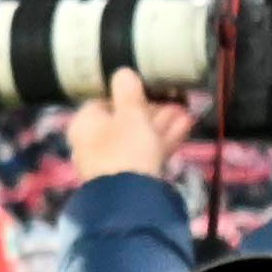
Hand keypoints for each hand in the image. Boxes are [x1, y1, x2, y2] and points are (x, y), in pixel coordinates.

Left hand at [66, 66, 192, 184]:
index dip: (129, 94)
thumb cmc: (126, 146)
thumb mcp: (130, 112)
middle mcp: (93, 142)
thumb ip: (128, 89)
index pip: (105, 100)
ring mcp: (110, 162)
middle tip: (176, 101)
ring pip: (138, 137)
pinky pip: (145, 153)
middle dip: (153, 110)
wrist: (130, 199)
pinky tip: (184, 129)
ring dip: (162, 125)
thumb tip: (122, 72)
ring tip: (186, 112)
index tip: (151, 90)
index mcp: (85, 123)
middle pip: (124, 120)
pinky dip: (162, 141)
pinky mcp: (128, 177)